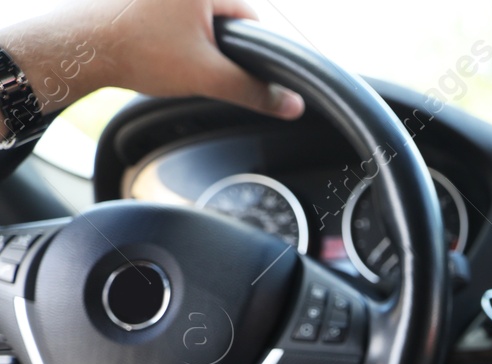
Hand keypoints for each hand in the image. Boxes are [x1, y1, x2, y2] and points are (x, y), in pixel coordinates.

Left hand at [4, 0, 303, 121]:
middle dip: (214, 46)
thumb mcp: (208, 76)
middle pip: (218, 18)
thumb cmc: (138, 51)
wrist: (79, 47)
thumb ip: (255, 91)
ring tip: (170, 60)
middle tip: (197, 68)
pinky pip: (164, 17)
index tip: (234, 70)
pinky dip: (164, 35)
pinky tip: (152, 51)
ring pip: (190, 20)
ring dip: (188, 41)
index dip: (248, 51)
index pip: (249, 18)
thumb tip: (293, 105)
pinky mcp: (133, 1)